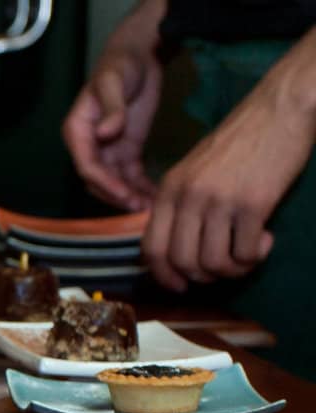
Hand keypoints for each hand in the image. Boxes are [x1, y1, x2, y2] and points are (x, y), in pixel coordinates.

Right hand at [62, 41, 162, 209]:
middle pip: (98, 180)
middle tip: (139, 207)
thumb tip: (105, 133)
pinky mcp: (126, 149)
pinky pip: (131, 175)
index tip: (124, 193)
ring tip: (149, 208)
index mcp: (78, 131)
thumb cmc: (120, 64)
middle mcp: (89, 145)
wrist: (138, 55)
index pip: (86, 165)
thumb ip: (111, 108)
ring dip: (129, 196)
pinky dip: (141, 187)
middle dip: (117, 195)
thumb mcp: (113, 82)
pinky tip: (155, 197)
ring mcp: (108, 149)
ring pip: (114, 182)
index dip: (104, 182)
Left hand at [142, 76, 313, 289]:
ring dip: (232, 270)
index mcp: (169, 189)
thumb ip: (181, 204)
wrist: (280, 108)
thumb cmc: (241, 141)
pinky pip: (244, 253)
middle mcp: (188, 196)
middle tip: (223, 268)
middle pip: (181, 261)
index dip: (164, 275)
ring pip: (213, 263)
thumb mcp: (195, 169)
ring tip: (246, 255)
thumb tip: (177, 251)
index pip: (151, 247)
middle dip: (202, 276)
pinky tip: (264, 241)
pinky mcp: (253, 203)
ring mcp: (219, 200)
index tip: (180, 285)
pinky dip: (254, 257)